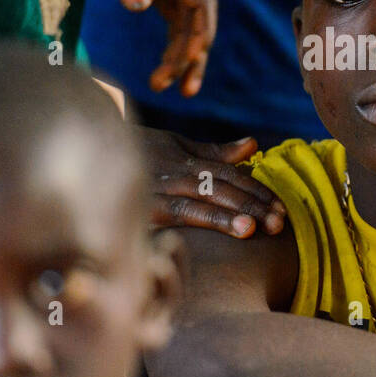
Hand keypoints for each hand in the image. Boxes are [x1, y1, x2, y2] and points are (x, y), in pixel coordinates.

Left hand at [84, 0, 216, 96]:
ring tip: (172, 89)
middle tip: (177, 90)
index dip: (201, 34)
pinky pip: (176, 23)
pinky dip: (174, 46)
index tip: (189, 58)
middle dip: (192, 57)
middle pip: (200, 23)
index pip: (201, 5)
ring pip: (190, 27)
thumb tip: (140, 8)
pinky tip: (166, 68)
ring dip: (185, 58)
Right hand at [143, 129, 286, 237]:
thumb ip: (217, 151)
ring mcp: (164, 189)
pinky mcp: (148, 206)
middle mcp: (181, 173)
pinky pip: (180, 214)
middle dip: (253, 205)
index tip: (282, 208)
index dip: (258, 191)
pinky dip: (205, 221)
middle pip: (224, 188)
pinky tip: (226, 231)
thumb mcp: (180, 146)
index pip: (233, 175)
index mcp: (192, 160)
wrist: (93, 148)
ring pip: (205, 201)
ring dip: (231, 215)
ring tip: (254, 229)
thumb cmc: (142, 151)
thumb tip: (253, 145)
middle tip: (280, 223)